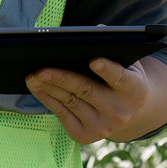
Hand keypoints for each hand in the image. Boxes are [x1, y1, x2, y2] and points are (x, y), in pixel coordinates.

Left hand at [26, 57, 157, 144]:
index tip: (93, 60)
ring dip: (48, 88)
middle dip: (61, 78)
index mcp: (134, 90)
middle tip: (41, 69)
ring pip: (70, 102)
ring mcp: (102, 127)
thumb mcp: (125, 61)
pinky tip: (37, 88)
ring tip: (32, 76)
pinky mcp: (86, 136)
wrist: (127, 112)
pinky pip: (62, 114)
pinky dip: (47, 99)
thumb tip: (94, 31)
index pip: (120, 78)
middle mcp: (120, 112)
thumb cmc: (122, 77)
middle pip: (86, 90)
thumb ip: (112, 46)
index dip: (107, 70)